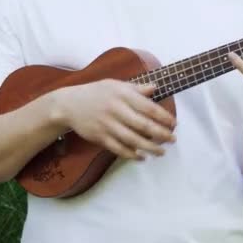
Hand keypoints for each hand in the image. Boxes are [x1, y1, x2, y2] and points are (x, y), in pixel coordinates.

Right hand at [54, 79, 176, 159]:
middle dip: (161, 134)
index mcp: (122, 95)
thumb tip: (155, 88)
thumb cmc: (96, 93)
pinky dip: (131, 154)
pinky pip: (118, 148)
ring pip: (133, 140)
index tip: (173, 123)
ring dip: (150, 148)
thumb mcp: (115, 85)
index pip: (148, 107)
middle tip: (172, 139)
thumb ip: (136, 88)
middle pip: (143, 125)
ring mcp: (107, 125)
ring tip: (161, 152)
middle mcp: (116, 110)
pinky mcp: (100, 137)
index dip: (163, 117)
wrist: (69, 104)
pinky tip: (141, 157)